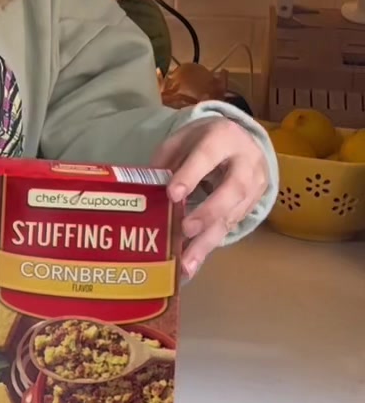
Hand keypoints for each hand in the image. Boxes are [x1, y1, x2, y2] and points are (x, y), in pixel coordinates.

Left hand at [151, 116, 270, 276]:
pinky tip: (192, 261)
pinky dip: (209, 245)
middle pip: (232, 189)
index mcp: (223, 137)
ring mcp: (255, 187)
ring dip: (207, 242)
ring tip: (186, 265)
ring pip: (233, 216)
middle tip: (185, 230)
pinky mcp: (253, 207)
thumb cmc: (205, 141)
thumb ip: (166, 160)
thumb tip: (146, 190)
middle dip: (208, 212)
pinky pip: (230, 228)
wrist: (244, 142)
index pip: (207, 156)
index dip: (191, 175)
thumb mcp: (184, 139)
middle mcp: (245, 163)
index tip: (172, 194)